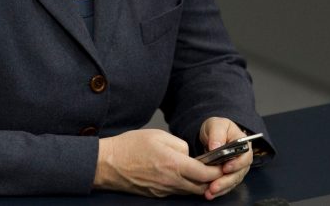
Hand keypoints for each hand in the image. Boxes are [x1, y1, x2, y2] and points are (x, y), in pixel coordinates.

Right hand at [93, 129, 223, 197]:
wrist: (107, 164)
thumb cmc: (129, 146)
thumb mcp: (158, 135)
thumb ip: (180, 144)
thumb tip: (189, 154)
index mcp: (174, 164)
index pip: (205, 173)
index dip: (217, 170)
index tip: (222, 164)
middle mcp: (171, 181)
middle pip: (201, 187)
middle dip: (211, 180)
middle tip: (214, 169)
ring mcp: (164, 190)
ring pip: (190, 191)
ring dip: (198, 184)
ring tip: (198, 171)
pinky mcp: (157, 194)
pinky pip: (177, 192)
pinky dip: (184, 185)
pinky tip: (180, 175)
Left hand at [199, 118, 252, 199]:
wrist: (211, 134)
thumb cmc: (217, 127)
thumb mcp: (216, 125)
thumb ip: (216, 134)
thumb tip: (215, 147)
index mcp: (243, 144)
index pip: (245, 156)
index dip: (237, 164)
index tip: (225, 168)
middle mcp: (242, 158)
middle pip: (239, 172)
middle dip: (226, 181)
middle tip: (214, 187)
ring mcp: (237, 168)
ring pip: (232, 181)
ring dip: (222, 188)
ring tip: (209, 193)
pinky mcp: (229, 175)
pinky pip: (227, 185)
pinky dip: (219, 190)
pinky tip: (210, 194)